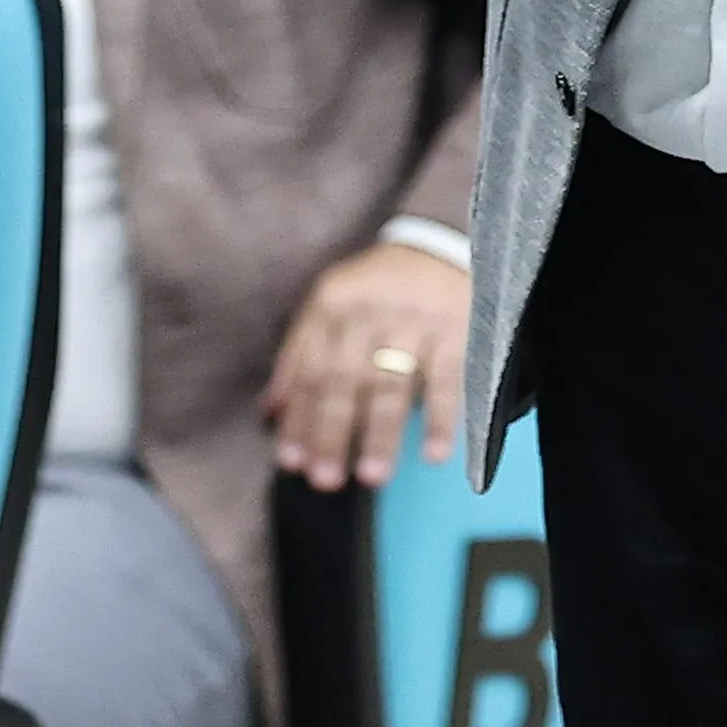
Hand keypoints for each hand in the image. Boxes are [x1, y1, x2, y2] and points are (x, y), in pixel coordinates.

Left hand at [265, 238, 468, 488]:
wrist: (438, 245)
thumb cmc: (374, 289)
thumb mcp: (328, 307)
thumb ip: (299, 356)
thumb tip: (270, 414)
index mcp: (331, 306)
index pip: (310, 371)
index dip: (299, 419)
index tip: (292, 463)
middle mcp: (368, 312)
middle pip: (345, 381)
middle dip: (333, 433)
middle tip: (325, 481)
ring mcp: (414, 321)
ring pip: (392, 384)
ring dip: (381, 434)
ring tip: (371, 477)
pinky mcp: (455, 330)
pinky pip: (448, 381)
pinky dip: (442, 419)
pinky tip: (435, 455)